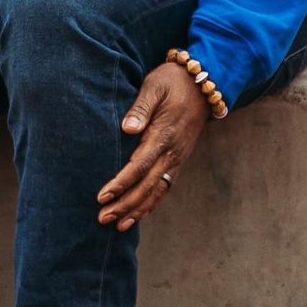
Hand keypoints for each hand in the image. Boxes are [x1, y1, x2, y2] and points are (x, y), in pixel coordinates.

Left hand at [96, 63, 209, 230]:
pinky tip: (139, 214)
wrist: (204, 83)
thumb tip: (127, 128)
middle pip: (146, 185)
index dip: (120, 183)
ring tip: (117, 225)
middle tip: (103, 218)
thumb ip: (141, 107)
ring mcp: (178, 158)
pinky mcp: (179, 159)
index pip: (139, 166)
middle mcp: (173, 152)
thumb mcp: (154, 86)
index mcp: (164, 135)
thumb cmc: (172, 81)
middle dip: (125, 204)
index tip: (102, 196)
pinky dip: (152, 203)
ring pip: (157, 191)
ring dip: (137, 209)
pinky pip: (166, 186)